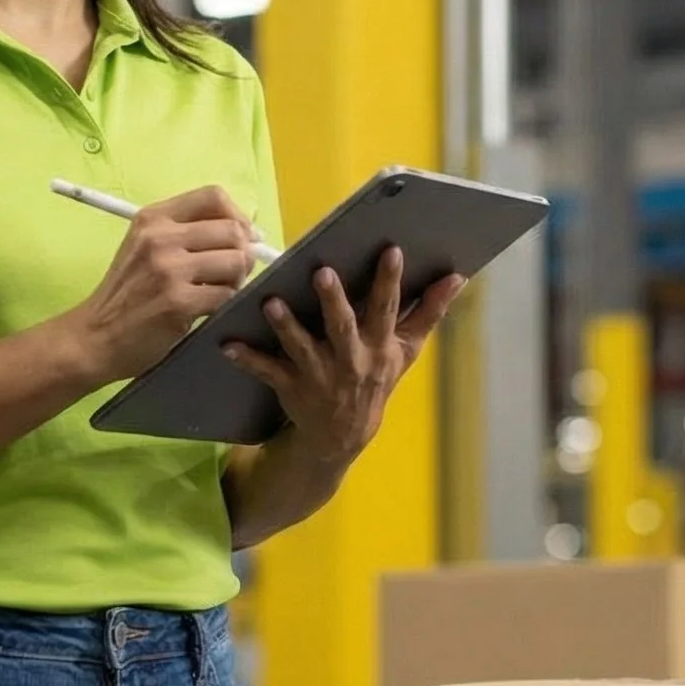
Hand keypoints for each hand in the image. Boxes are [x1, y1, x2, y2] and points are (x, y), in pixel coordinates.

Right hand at [67, 186, 260, 382]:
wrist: (94, 336)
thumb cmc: (125, 293)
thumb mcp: (144, 247)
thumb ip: (186, 232)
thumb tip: (246, 232)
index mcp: (153, 218)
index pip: (213, 197)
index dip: (238, 216)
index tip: (241, 237)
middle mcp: (160, 237)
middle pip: (232, 230)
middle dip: (243, 252)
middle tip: (232, 272)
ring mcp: (169, 270)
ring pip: (236, 262)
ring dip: (237, 280)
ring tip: (219, 290)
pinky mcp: (178, 302)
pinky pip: (226, 295)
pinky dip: (225, 303)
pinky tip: (207, 309)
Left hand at [221, 248, 462, 465]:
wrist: (343, 435)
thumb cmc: (375, 378)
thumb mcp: (405, 350)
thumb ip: (429, 313)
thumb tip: (457, 277)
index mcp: (379, 346)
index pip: (387, 309)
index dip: (389, 281)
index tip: (390, 250)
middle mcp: (351, 360)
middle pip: (343, 327)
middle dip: (334, 301)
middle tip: (322, 273)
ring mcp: (319, 374)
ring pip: (302, 347)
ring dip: (286, 326)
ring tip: (271, 302)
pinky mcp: (291, 386)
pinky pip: (267, 371)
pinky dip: (247, 358)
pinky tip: (227, 344)